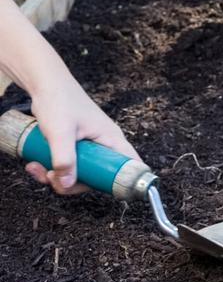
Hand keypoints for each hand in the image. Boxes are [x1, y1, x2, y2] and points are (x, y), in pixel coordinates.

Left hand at [27, 74, 138, 195]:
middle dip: (72, 183)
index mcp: (110, 138)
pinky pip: (66, 166)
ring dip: (56, 177)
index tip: (112, 194)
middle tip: (53, 177)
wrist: (46, 86)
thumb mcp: (61, 133)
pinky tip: (35, 164)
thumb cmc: (60, 102)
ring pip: (78, 173)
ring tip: (38, 168)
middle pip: (96, 177)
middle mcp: (102, 144)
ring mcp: (88, 146)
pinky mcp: (75, 146)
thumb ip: (65, 160)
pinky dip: (50, 170)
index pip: (128, 163)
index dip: (125, 180)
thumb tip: (67, 184)